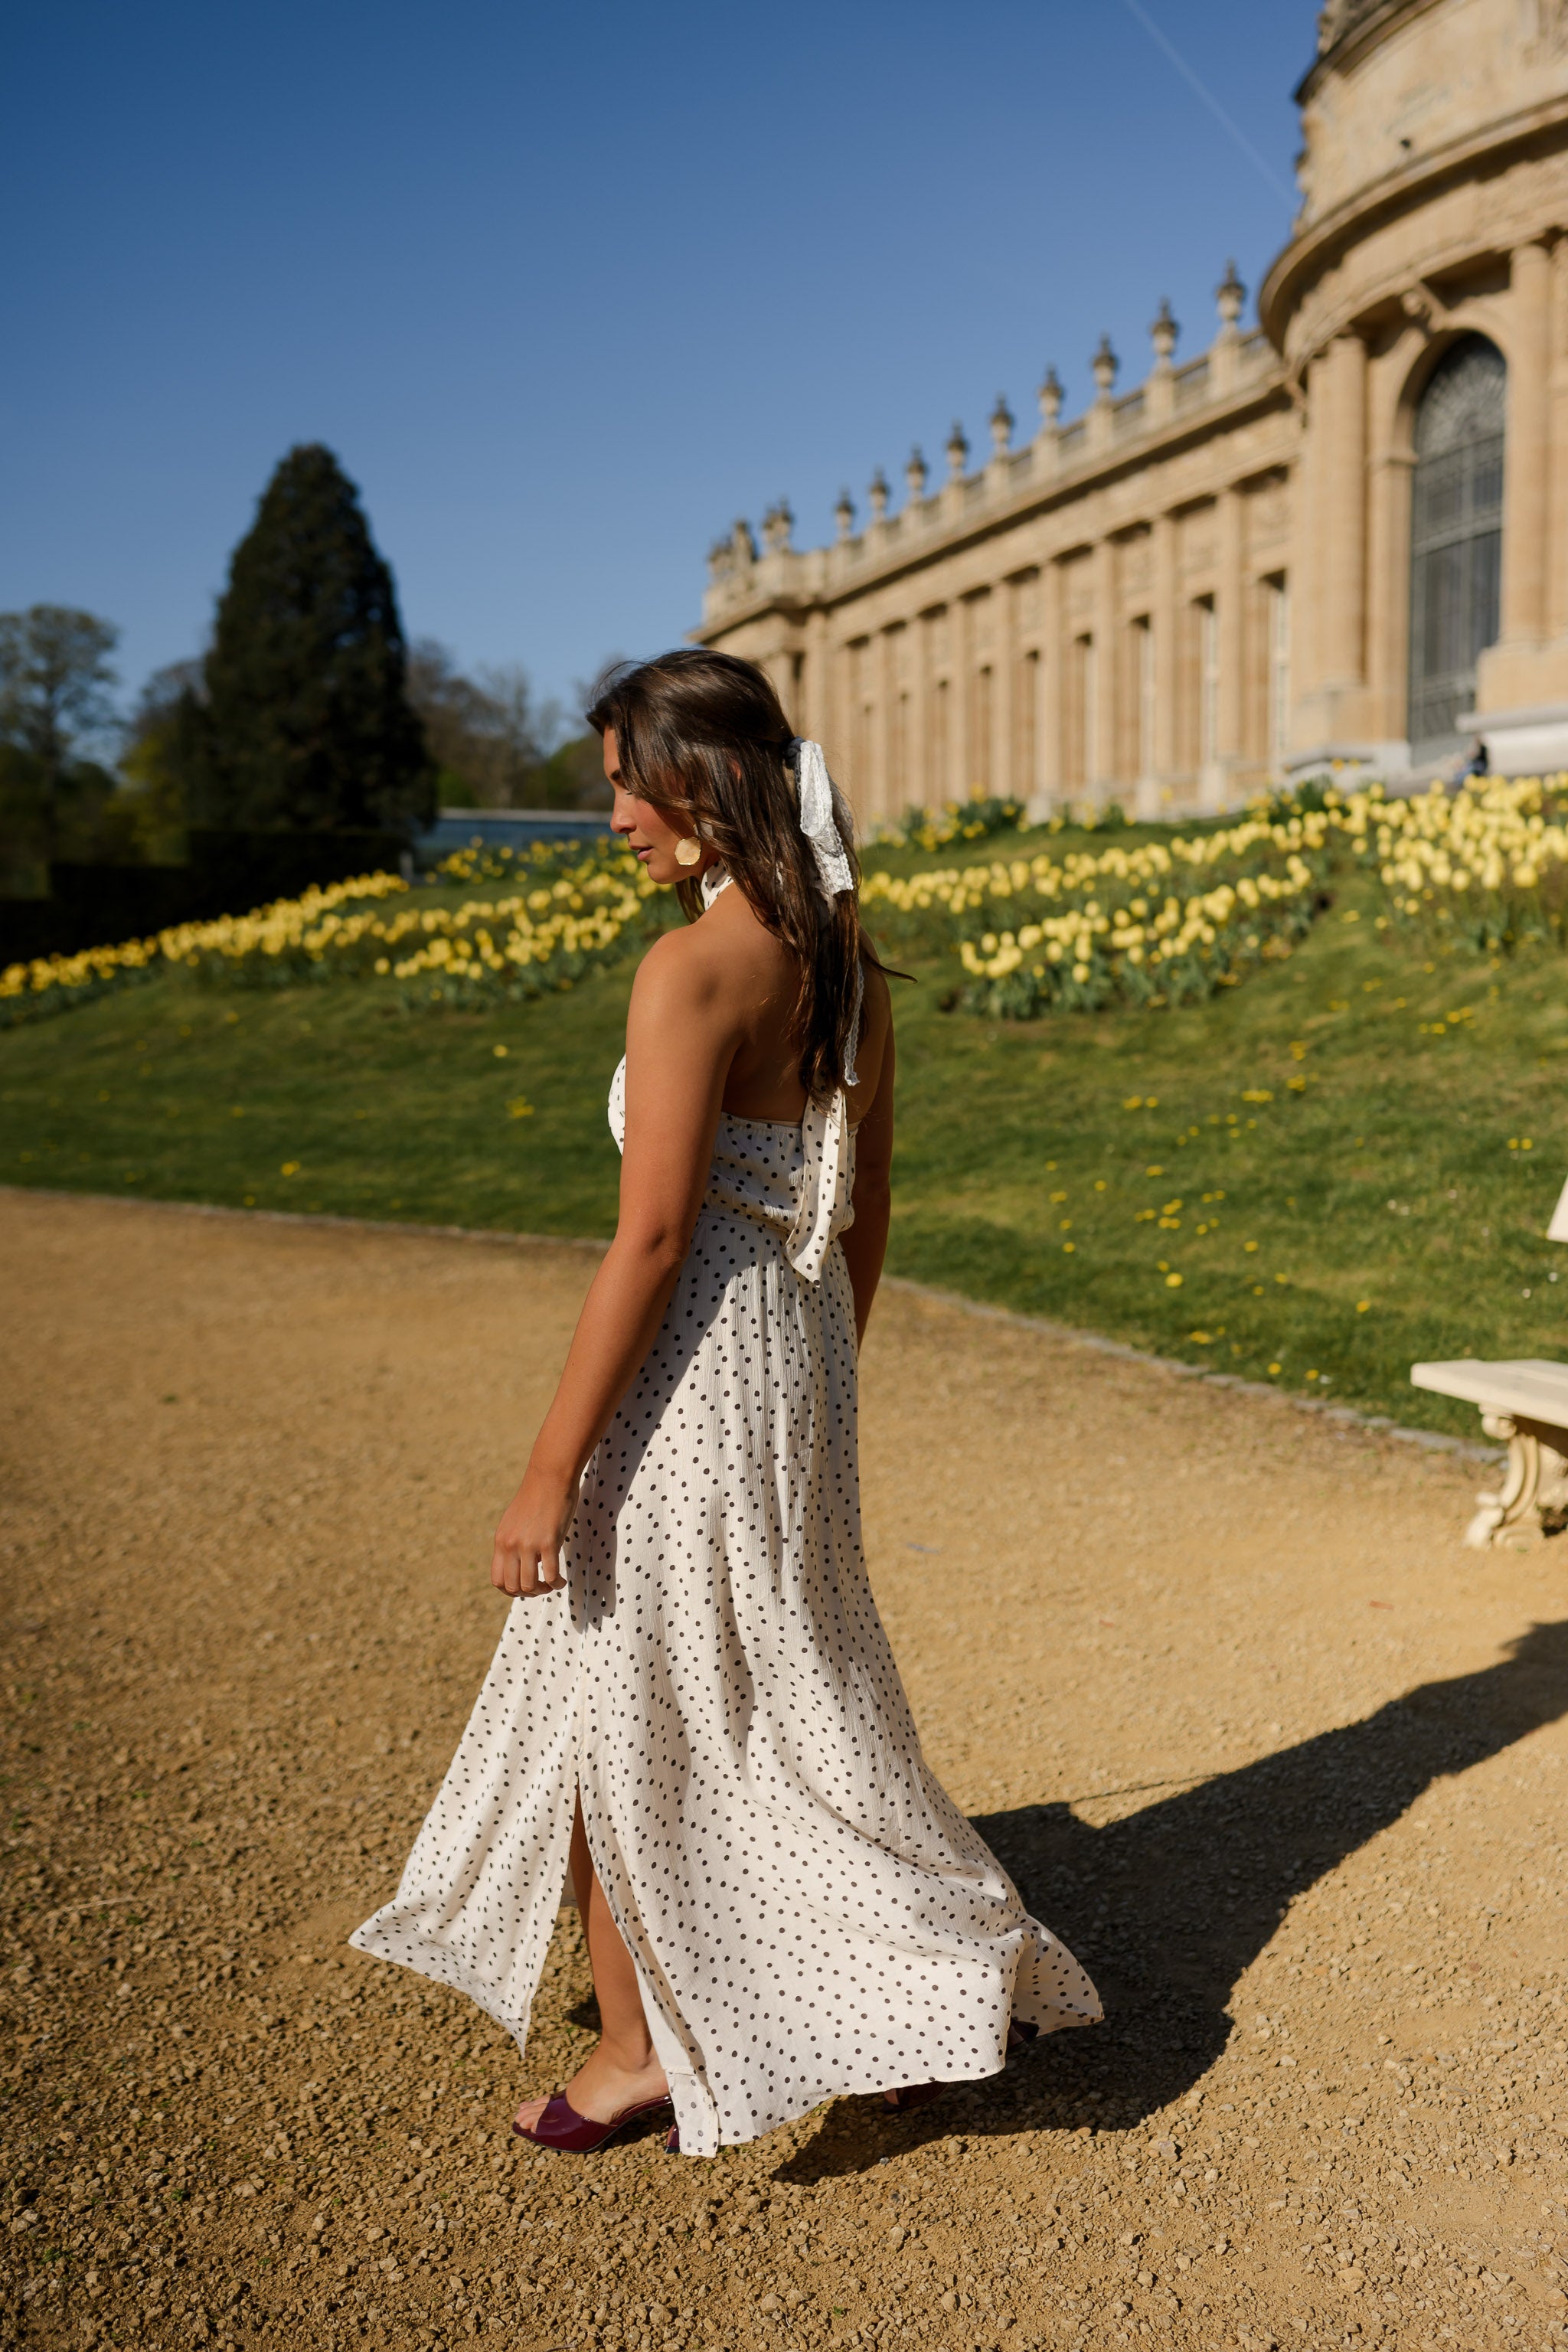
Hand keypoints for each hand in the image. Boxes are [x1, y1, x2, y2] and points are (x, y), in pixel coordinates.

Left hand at [491, 1460, 577, 1598]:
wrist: (550, 1476)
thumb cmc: (538, 1496)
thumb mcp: (516, 1522)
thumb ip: (515, 1542)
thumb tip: (525, 1564)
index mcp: (501, 1540)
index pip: (497, 1580)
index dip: (510, 1590)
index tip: (525, 1587)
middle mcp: (510, 1545)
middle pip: (512, 1586)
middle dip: (527, 1593)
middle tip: (541, 1587)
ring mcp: (528, 1544)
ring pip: (529, 1585)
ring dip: (542, 1590)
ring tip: (552, 1584)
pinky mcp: (548, 1542)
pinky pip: (550, 1574)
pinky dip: (556, 1583)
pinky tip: (561, 1580)